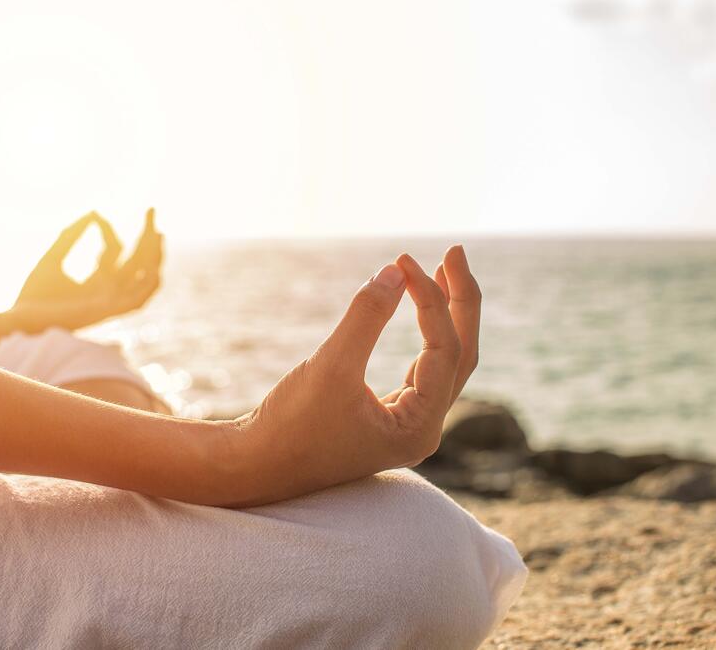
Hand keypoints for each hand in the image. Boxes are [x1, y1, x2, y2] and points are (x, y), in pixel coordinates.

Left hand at [10, 209, 162, 332]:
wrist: (20, 320)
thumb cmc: (33, 294)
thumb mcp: (54, 257)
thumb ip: (71, 236)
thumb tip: (94, 211)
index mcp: (97, 282)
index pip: (115, 251)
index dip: (109, 230)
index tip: (96, 215)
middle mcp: (109, 292)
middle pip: (137, 262)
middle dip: (146, 236)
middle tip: (151, 210)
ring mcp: (111, 303)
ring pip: (144, 280)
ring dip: (154, 257)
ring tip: (157, 232)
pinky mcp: (108, 312)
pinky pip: (138, 301)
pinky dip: (149, 284)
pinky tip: (152, 264)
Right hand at [232, 245, 480, 504]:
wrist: (254, 466)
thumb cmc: (290, 425)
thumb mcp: (329, 366)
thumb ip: (365, 318)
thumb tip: (395, 272)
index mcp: (419, 427)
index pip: (445, 351)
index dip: (431, 299)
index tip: (403, 260)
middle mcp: (423, 428)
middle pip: (461, 355)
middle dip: (460, 301)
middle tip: (456, 250)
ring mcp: (408, 424)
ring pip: (445, 362)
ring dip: (447, 315)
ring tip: (442, 269)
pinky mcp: (389, 416)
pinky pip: (423, 369)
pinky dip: (425, 334)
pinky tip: (421, 307)